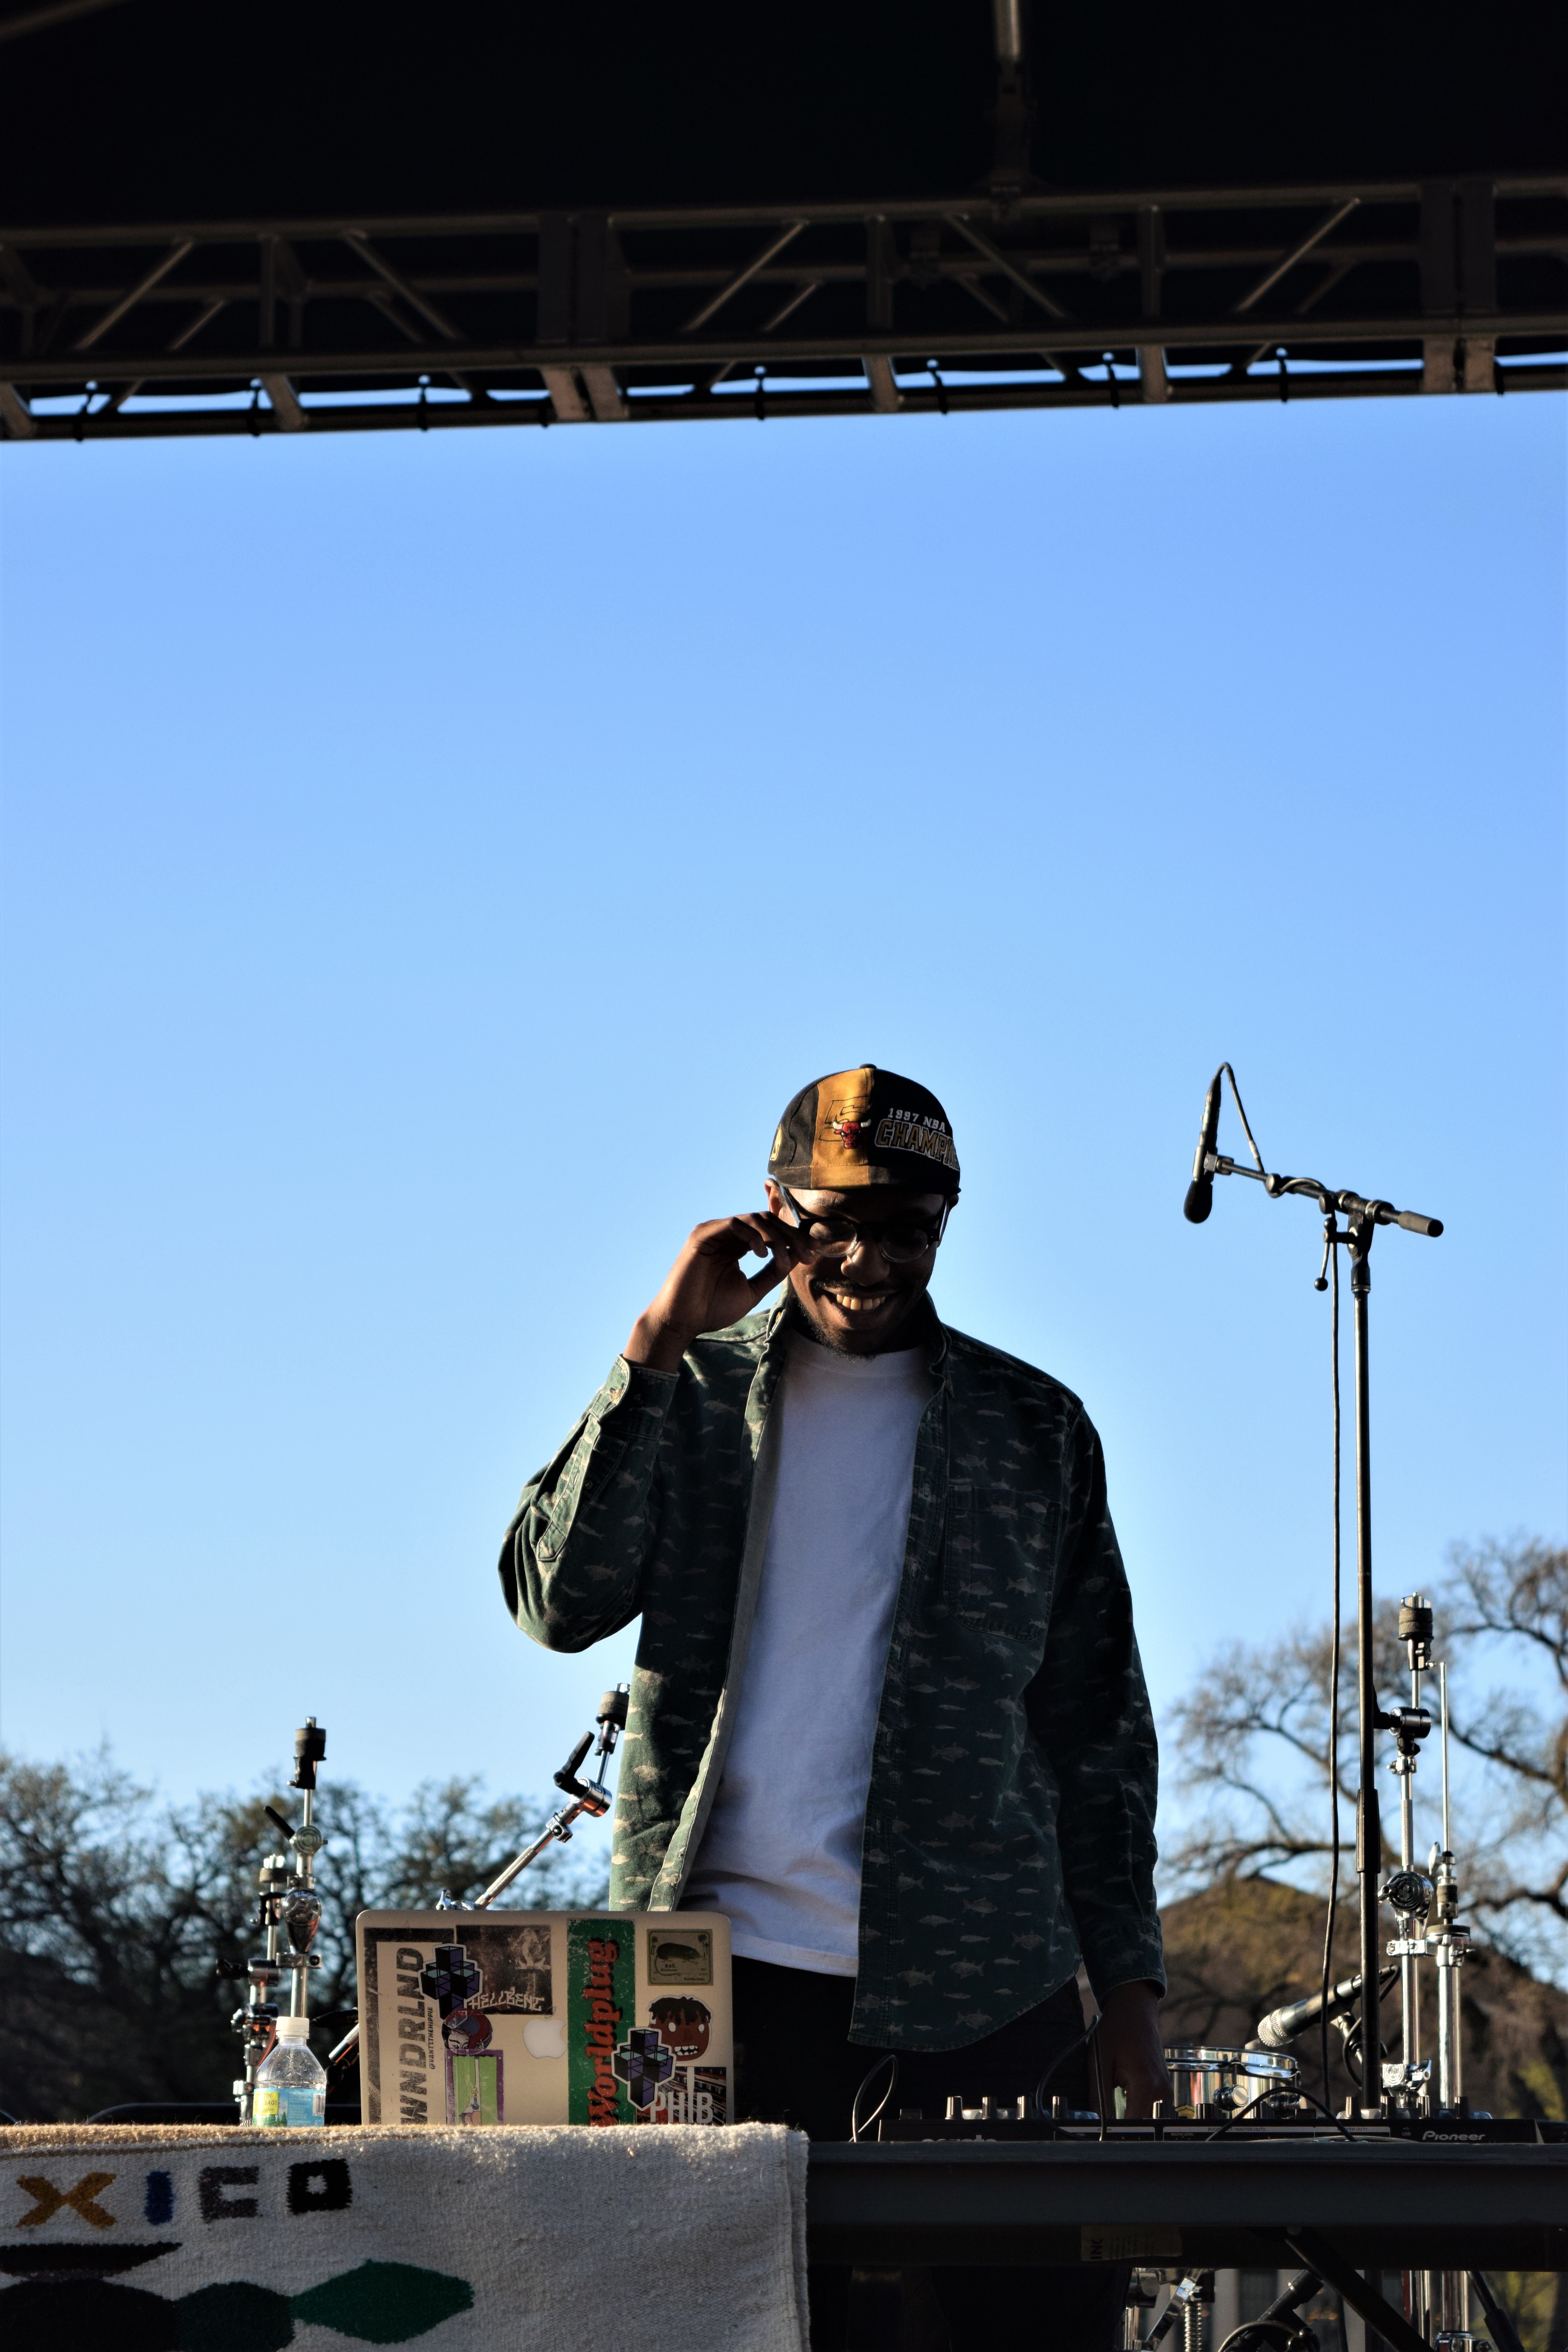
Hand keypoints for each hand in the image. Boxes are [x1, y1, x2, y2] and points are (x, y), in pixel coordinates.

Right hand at [625, 1212, 805, 1372]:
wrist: (684, 1321)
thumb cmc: (712, 1309)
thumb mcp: (752, 1290)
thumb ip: (772, 1273)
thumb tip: (794, 1258)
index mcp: (736, 1246)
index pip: (769, 1231)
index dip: (792, 1237)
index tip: (812, 1253)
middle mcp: (725, 1235)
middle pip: (766, 1221)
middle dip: (791, 1235)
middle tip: (807, 1254)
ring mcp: (714, 1232)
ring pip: (754, 1219)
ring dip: (776, 1237)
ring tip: (786, 1259)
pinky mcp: (703, 1234)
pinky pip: (735, 1223)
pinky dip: (754, 1236)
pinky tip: (764, 1254)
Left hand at [1092, 1981, 1169, 2120]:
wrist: (1135, 2010)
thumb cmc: (1116, 2030)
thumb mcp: (1099, 2061)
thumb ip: (1098, 2096)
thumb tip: (1095, 2123)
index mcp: (1146, 2084)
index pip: (1133, 2124)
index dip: (1117, 2132)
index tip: (1102, 2134)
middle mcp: (1161, 2090)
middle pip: (1138, 2120)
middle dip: (1120, 2118)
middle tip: (1103, 2104)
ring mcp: (1165, 2088)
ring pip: (1141, 2112)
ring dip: (1126, 2106)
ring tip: (1114, 2083)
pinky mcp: (1163, 2086)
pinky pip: (1146, 2102)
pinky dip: (1133, 2097)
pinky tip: (1123, 2080)